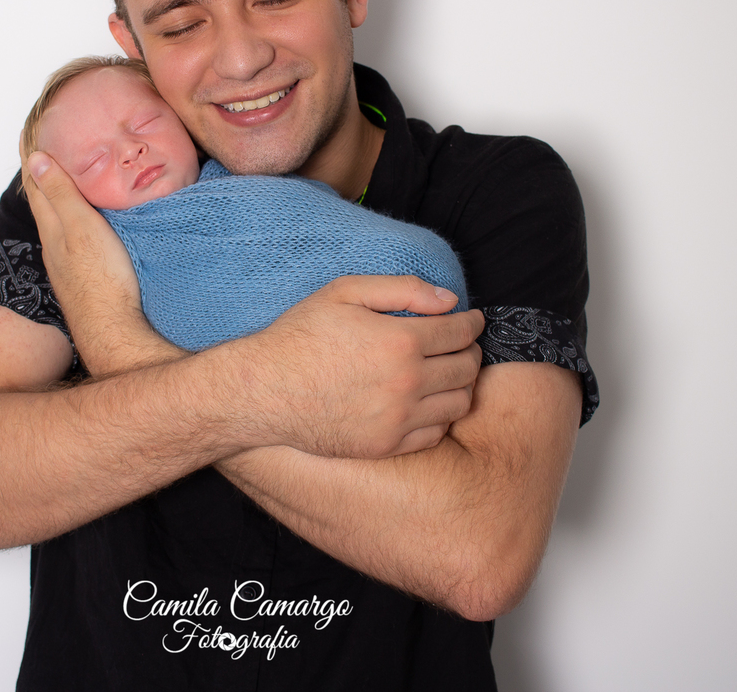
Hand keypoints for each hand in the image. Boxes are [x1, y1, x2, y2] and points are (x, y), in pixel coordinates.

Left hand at [21, 151, 180, 375]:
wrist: (114, 334)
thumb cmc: (102, 280)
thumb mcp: (81, 227)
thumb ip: (61, 194)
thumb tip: (36, 158)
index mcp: (53, 230)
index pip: (38, 187)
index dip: (33, 161)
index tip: (29, 138)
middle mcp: (55, 248)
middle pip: (45, 206)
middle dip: (45, 178)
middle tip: (47, 153)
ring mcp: (68, 267)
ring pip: (59, 226)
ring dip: (59, 202)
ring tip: (68, 183)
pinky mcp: (85, 280)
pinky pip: (73, 243)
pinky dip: (74, 224)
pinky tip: (87, 228)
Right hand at [238, 276, 482, 458]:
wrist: (265, 390)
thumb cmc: (301, 335)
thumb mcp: (344, 292)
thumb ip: (402, 290)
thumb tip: (449, 300)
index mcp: (401, 341)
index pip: (460, 332)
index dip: (472, 323)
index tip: (471, 320)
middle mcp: (407, 383)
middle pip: (467, 368)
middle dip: (471, 351)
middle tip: (462, 344)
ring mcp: (398, 419)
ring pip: (458, 404)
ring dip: (461, 384)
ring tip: (449, 372)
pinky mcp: (387, 445)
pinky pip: (435, 433)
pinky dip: (441, 415)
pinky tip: (427, 401)